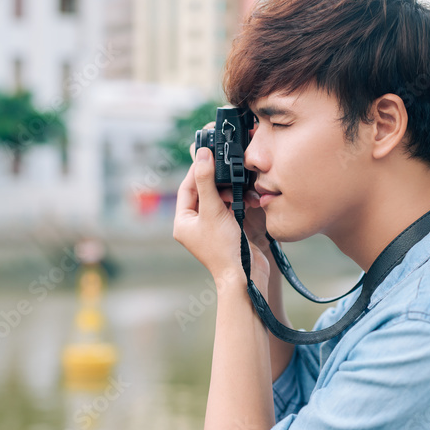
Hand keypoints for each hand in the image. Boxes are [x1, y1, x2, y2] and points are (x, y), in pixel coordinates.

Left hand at [189, 122, 269, 252]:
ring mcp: (211, 228)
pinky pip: (229, 209)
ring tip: (240, 191)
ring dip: (230, 192)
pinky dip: (238, 202)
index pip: (186, 188)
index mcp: (183, 222)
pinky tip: (246, 200)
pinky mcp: (227, 231)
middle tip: (229, 174)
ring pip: (218, 200)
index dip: (196, 170)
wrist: (245, 275)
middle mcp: (194, 225)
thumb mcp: (213, 210)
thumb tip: (201, 154)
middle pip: (203, 192)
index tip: (208, 155)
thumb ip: (207, 181)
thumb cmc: (224, 248)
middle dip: (217, 182)